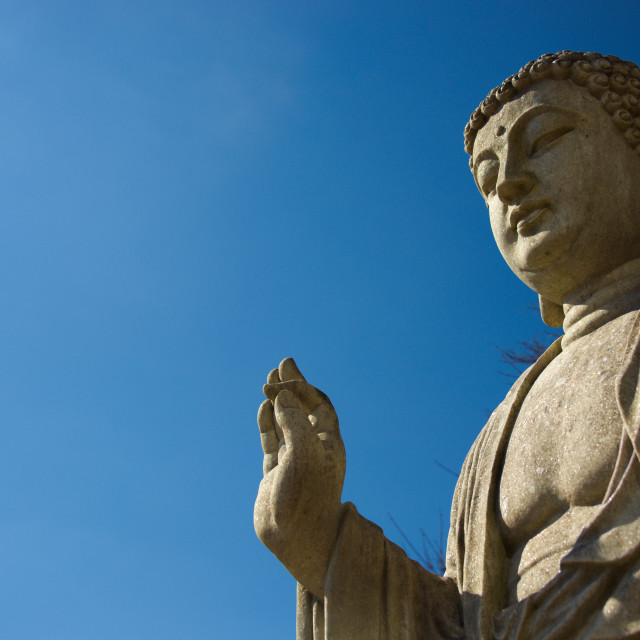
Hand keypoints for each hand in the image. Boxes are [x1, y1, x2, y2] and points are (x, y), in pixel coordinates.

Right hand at [254, 357, 345, 596]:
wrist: (296, 540)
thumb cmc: (307, 496)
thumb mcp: (303, 452)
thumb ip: (292, 421)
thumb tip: (282, 394)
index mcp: (328, 443)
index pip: (318, 405)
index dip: (302, 387)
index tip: (283, 374)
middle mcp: (313, 448)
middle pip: (304, 408)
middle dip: (294, 386)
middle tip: (283, 363)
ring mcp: (294, 459)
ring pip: (286, 422)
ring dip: (279, 401)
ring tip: (269, 381)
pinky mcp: (277, 472)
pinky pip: (273, 440)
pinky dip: (267, 422)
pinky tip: (263, 408)